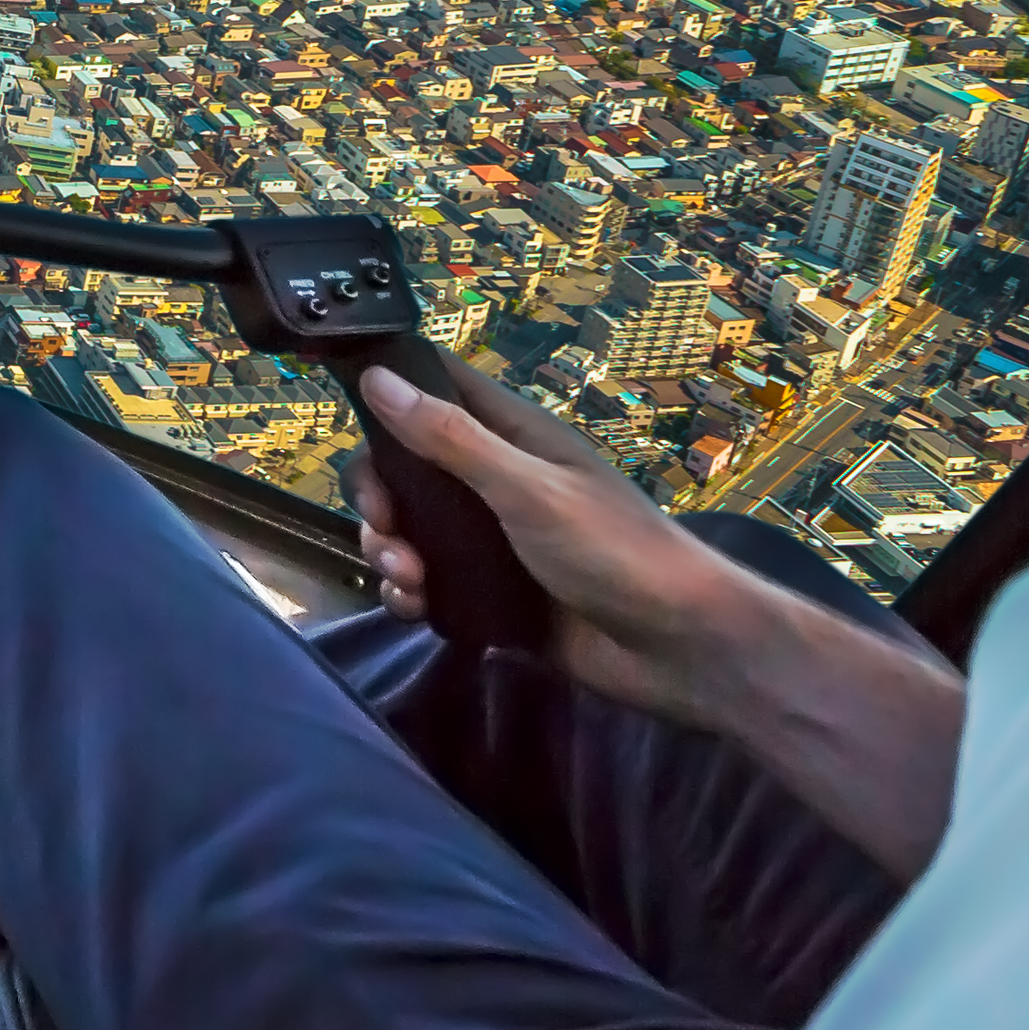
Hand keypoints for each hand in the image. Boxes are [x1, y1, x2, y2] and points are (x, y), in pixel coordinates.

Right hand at [351, 361, 740, 720]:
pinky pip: (429, 586)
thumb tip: (377, 378)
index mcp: (512, 438)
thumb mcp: (529, 490)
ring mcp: (492, 542)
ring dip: (390, 552)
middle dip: (379, 498)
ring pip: (411, 531)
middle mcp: (496, 482)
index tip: (347, 414)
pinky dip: (410, 595)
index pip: (435, 387)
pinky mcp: (491, 597)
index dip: (387, 389)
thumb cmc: (617, 552)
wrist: (681, 651)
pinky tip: (416, 609)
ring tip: (408, 583)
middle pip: (405, 469)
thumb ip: (452, 439)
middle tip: (386, 528)